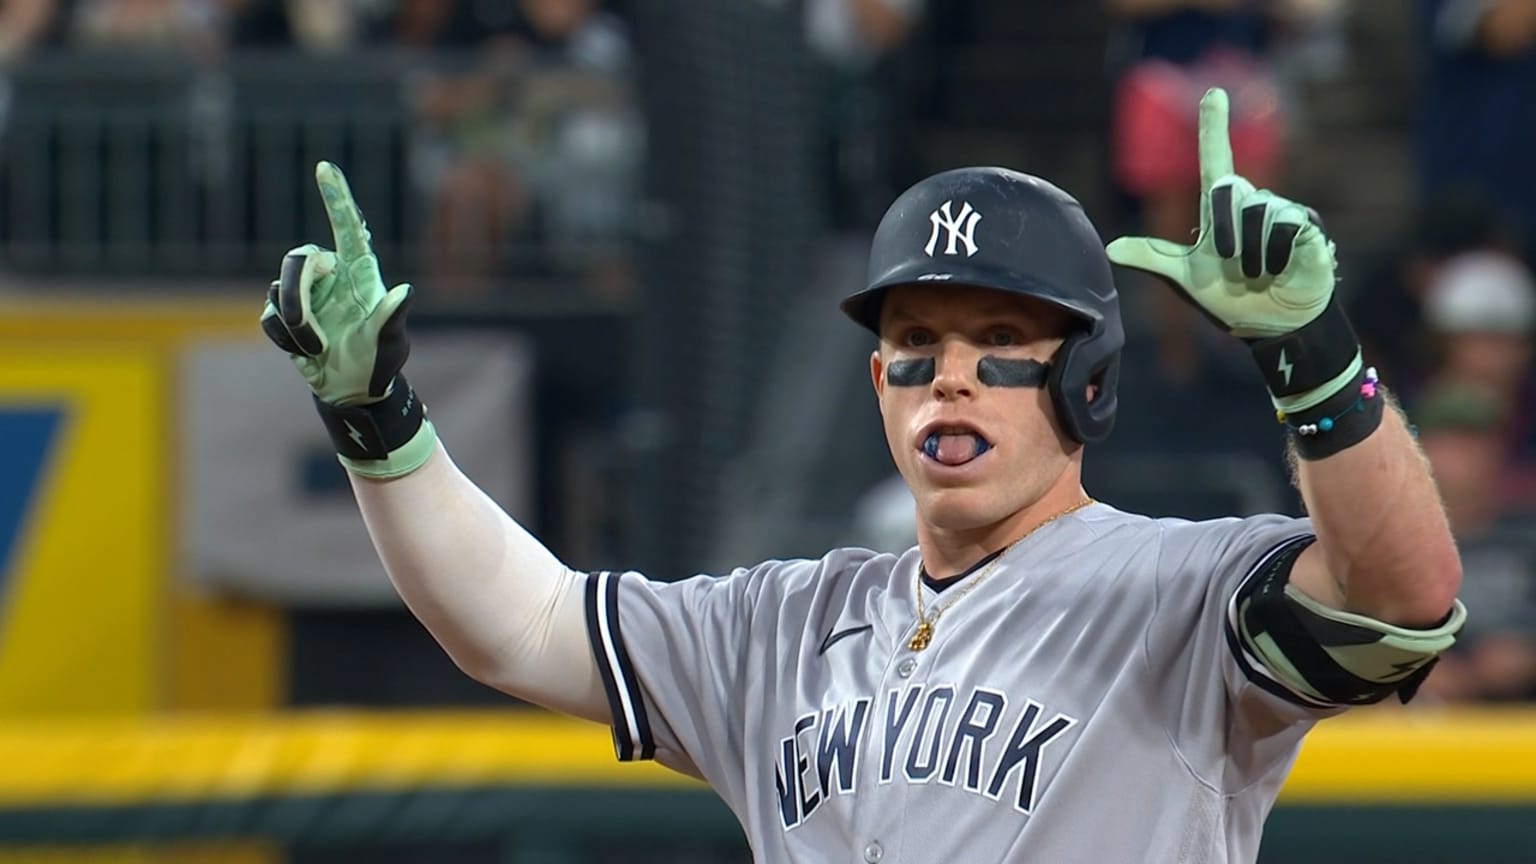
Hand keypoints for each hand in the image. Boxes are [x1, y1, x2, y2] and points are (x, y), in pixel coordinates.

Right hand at [261, 161, 413, 406]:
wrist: (354, 390)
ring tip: (318, 349)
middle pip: (298, 259)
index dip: (337, 198)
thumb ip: (392, 318)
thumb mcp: (391, 343)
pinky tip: (306, 352)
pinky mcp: (283, 314)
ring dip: (295, 324)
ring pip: (277, 289)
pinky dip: (285, 338)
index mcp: (359, 273)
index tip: (325, 167)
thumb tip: (406, 292)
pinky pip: (269, 316)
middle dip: (294, 292)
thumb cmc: (379, 362)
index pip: (349, 228)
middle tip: (302, 326)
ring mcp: (305, 294)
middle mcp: (331, 276)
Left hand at [1106, 87, 1336, 340]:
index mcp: (1220, 210)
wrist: (1271, 322)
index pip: (1215, 159)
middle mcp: (1250, 203)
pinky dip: (1276, 257)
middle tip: (1232, 265)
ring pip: (1257, 214)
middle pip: (1228, 192)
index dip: (1213, 126)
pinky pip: (1285, 229)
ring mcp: (1280, 212)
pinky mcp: (1305, 226)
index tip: (1213, 92)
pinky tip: (1283, 269)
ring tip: (1259, 272)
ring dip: (1251, 255)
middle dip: (1224, 236)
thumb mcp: (1185, 279)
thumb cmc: (1228, 298)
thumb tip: (1110, 248)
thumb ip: (1152, 258)